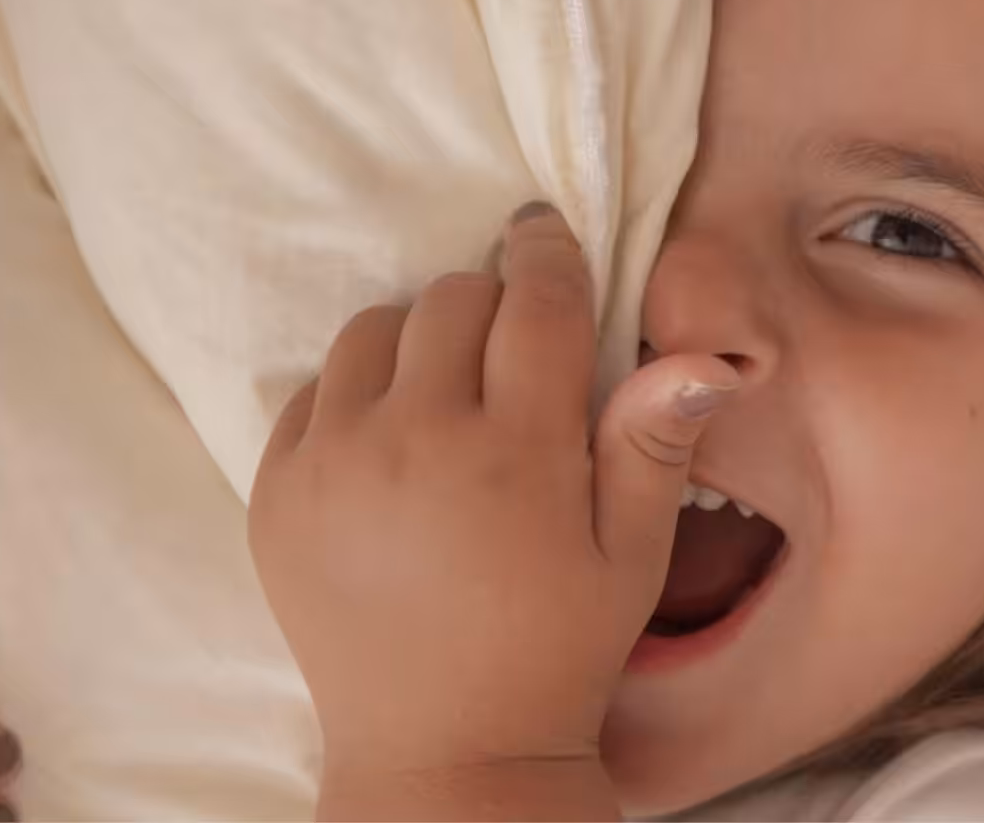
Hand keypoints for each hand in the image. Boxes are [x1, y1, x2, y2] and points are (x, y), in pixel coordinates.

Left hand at [249, 202, 737, 819]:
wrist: (445, 751)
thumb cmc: (558, 646)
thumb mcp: (632, 554)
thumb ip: (656, 445)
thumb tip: (707, 362)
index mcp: (517, 451)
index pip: (533, 300)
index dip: (546, 252)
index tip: (544, 231)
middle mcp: (415, 441)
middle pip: (450, 299)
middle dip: (490, 305)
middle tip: (513, 351)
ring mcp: (332, 466)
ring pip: (372, 330)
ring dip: (417, 339)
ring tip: (448, 393)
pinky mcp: (275, 495)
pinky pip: (310, 392)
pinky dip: (353, 394)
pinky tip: (392, 443)